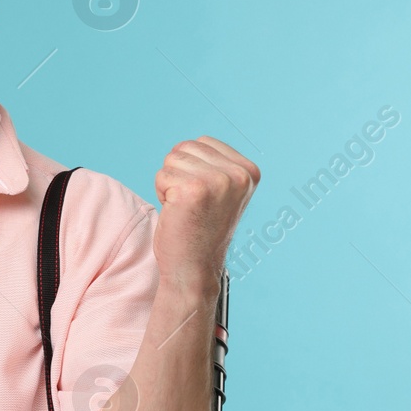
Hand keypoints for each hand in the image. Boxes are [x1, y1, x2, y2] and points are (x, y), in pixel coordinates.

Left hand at [152, 136, 260, 294]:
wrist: (193, 268)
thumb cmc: (201, 228)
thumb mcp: (222, 191)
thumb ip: (216, 165)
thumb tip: (193, 143)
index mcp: (249, 171)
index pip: (202, 142)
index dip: (192, 167)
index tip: (204, 196)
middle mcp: (238, 175)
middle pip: (185, 147)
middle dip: (179, 173)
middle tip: (191, 204)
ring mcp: (217, 182)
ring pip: (171, 159)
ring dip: (169, 184)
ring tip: (185, 208)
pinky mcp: (193, 190)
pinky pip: (161, 175)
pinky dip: (161, 194)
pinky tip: (177, 213)